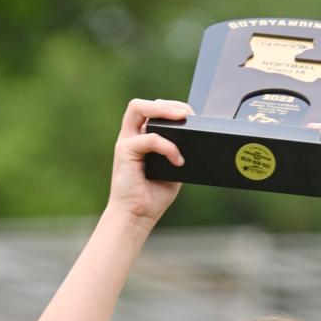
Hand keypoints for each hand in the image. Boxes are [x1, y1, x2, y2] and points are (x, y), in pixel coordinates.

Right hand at [106, 98, 192, 226]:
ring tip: (182, 118)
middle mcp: (131, 136)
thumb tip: (197, 137)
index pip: (153, 112)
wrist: (137, 216)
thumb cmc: (153, 197)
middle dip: (168, 103)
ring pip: (138, 108)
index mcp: (142, 139)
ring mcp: (126, 141)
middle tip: (188, 113)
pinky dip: (168, 146)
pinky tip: (178, 160)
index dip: (172, 107)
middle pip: (143, 105)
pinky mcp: (123, 150)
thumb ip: (179, 150)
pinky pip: (150, 138)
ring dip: (162, 109)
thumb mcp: (174, 169)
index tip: (192, 114)